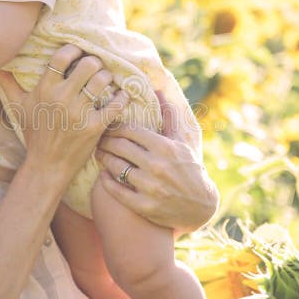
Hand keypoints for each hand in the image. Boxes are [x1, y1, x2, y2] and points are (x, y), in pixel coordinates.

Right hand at [0, 45, 128, 184]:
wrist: (47, 165)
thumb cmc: (34, 133)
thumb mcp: (18, 108)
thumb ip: (8, 85)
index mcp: (45, 89)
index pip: (62, 56)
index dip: (74, 50)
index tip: (78, 53)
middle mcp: (62, 98)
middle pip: (88, 64)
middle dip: (95, 62)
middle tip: (95, 67)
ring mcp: (79, 112)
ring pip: (102, 81)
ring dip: (107, 77)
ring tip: (106, 80)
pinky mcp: (95, 126)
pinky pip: (115, 104)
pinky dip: (122, 97)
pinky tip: (121, 94)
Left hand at [94, 93, 218, 232]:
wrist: (200, 206)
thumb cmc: (189, 169)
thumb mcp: (182, 142)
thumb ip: (168, 117)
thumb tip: (159, 92)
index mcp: (165, 147)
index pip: (130, 130)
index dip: (115, 127)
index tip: (109, 126)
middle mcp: (157, 166)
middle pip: (120, 147)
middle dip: (105, 141)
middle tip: (98, 139)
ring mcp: (150, 187)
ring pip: (115, 167)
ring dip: (104, 159)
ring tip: (99, 154)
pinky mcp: (144, 206)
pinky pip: (117, 191)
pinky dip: (107, 181)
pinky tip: (103, 175)